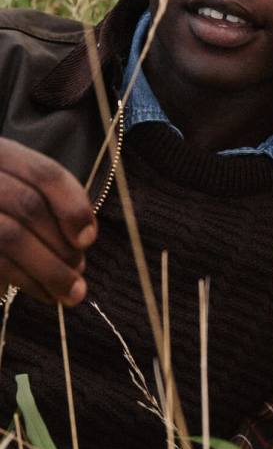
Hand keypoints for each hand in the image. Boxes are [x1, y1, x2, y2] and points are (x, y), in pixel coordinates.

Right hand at [0, 138, 95, 305]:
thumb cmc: (12, 217)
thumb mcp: (31, 197)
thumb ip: (56, 209)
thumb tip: (83, 241)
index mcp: (3, 156)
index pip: (44, 173)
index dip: (73, 207)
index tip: (88, 239)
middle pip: (29, 206)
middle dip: (62, 245)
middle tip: (79, 270)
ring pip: (11, 237)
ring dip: (50, 270)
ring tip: (71, 291)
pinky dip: (28, 282)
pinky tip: (45, 293)